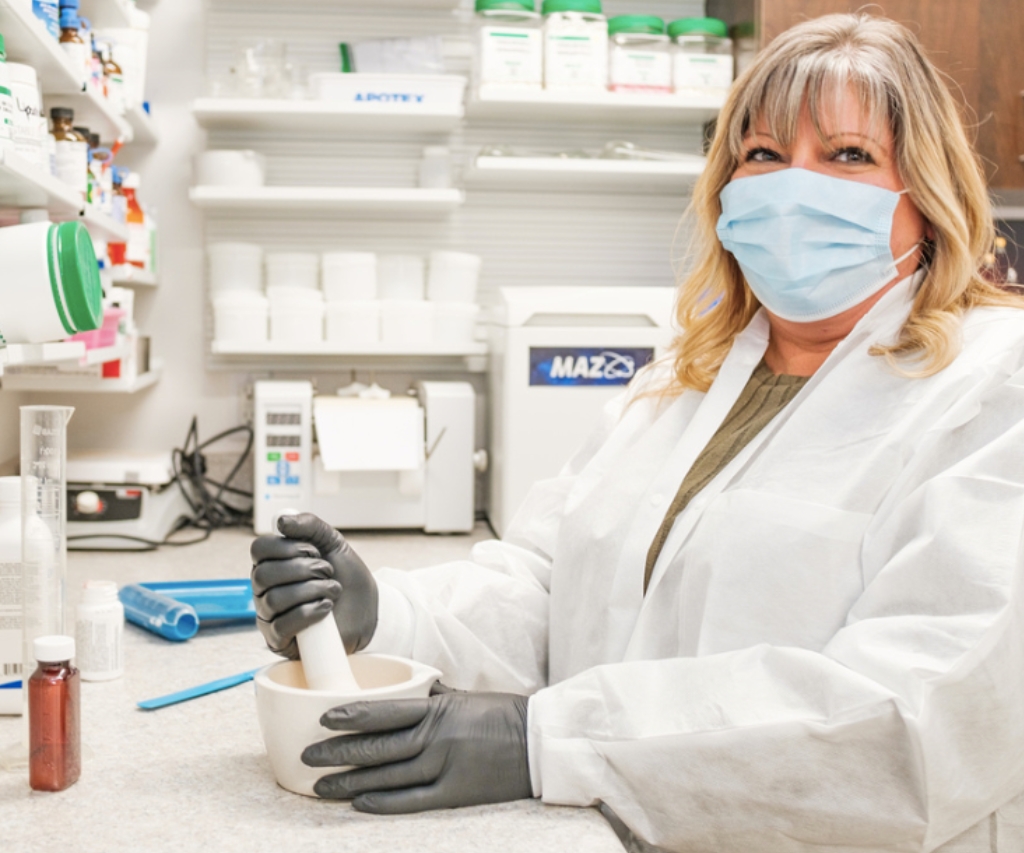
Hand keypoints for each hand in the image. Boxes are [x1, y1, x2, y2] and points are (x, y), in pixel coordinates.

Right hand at [250, 513, 377, 658]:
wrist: (368, 609)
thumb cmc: (346, 576)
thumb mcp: (332, 542)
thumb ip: (309, 525)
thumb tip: (280, 520)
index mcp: (273, 563)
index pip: (258, 549)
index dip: (286, 547)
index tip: (313, 550)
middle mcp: (265, 589)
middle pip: (263, 574)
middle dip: (303, 570)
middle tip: (326, 571)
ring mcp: (269, 616)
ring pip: (274, 599)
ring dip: (311, 591)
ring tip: (332, 590)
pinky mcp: (279, 640)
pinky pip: (282, 626)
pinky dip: (308, 613)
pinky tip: (326, 607)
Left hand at [303, 682, 531, 812]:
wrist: (538, 744)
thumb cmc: (501, 715)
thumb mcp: (463, 696)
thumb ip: (430, 696)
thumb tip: (403, 688)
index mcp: (438, 709)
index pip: (385, 711)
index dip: (351, 716)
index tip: (323, 719)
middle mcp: (438, 738)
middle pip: (378, 748)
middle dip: (338, 753)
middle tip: (309, 757)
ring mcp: (445, 767)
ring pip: (387, 777)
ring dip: (351, 782)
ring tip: (322, 786)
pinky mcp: (455, 793)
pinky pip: (411, 800)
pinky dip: (383, 803)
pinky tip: (359, 803)